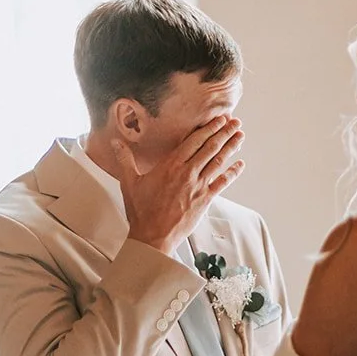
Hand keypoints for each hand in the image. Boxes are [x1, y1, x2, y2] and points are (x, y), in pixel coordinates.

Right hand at [112, 117, 245, 255]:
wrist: (153, 236)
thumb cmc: (141, 211)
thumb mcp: (129, 182)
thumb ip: (125, 159)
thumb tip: (116, 142)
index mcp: (170, 165)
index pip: (193, 141)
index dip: (208, 128)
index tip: (218, 120)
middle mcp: (187, 173)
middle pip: (210, 148)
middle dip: (224, 133)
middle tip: (235, 122)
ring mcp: (198, 186)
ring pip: (218, 162)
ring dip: (231, 148)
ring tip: (240, 136)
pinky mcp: (204, 200)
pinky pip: (222, 183)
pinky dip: (232, 173)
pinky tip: (240, 165)